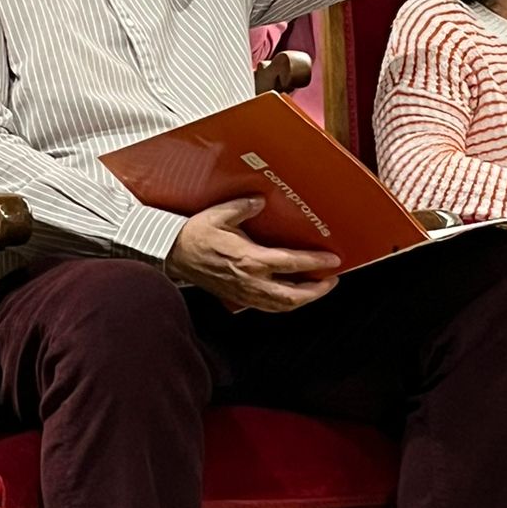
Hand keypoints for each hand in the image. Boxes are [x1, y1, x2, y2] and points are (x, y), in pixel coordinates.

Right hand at [165, 197, 340, 312]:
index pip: (291, 264)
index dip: (315, 263)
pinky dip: (285, 305)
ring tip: (316, 289)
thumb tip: (261, 200)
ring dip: (303, 300)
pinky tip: (291, 296)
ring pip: (282, 306)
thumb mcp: (219, 214)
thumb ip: (243, 206)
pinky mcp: (238, 298)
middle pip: (293, 295)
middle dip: (316, 290)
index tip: (333, 260)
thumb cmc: (195, 234)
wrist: (173, 254)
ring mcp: (245, 293)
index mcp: (250, 259)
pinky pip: (268, 307)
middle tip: (331, 280)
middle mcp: (251, 280)